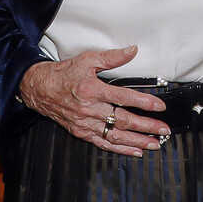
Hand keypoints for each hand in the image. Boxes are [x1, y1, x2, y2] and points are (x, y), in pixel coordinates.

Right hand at [18, 47, 167, 155]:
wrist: (39, 88)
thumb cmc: (63, 73)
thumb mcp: (87, 59)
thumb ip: (112, 57)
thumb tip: (132, 50)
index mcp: (93, 89)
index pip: (124, 97)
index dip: (144, 102)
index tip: (159, 106)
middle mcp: (90, 109)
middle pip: (123, 120)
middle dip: (146, 126)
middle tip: (163, 130)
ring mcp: (85, 123)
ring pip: (115, 135)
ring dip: (137, 141)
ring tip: (154, 144)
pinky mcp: (81, 132)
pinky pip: (103, 143)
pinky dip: (120, 149)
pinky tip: (135, 151)